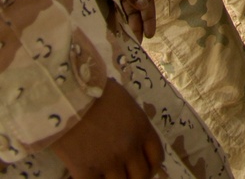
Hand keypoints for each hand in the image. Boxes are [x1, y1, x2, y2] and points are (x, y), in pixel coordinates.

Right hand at [48, 78, 163, 178]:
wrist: (68, 97)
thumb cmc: (97, 93)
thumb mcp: (125, 102)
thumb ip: (133, 123)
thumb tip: (134, 137)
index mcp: (141, 129)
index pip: (156, 157)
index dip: (152, 167)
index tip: (145, 169)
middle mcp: (129, 148)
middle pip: (141, 176)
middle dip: (136, 178)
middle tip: (127, 175)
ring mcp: (108, 162)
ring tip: (108, 175)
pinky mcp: (86, 172)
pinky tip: (92, 176)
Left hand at [87, 0, 155, 40]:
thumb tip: (144, 5)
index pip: (146, 1)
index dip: (149, 18)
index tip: (150, 35)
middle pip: (137, 7)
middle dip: (139, 24)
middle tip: (137, 43)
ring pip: (126, 8)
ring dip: (129, 22)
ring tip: (128, 38)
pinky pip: (115, 6)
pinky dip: (118, 17)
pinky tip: (115, 26)